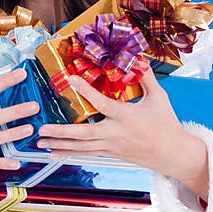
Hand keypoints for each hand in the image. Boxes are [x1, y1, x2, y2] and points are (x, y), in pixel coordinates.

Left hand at [35, 70, 205, 181]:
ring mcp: (111, 146)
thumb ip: (146, 77)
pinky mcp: (111, 153)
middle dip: (61, 132)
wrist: (173, 154)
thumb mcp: (159, 97)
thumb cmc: (166, 124)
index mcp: (126, 116)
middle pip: (83, 134)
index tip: (71, 80)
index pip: (102, 103)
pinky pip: (86, 153)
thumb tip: (137, 57)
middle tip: (42, 129)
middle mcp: (116, 133)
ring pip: (81, 147)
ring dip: (59, 144)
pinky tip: (54, 152)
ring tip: (39, 142)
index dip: (86, 91)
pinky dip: (69, 153)